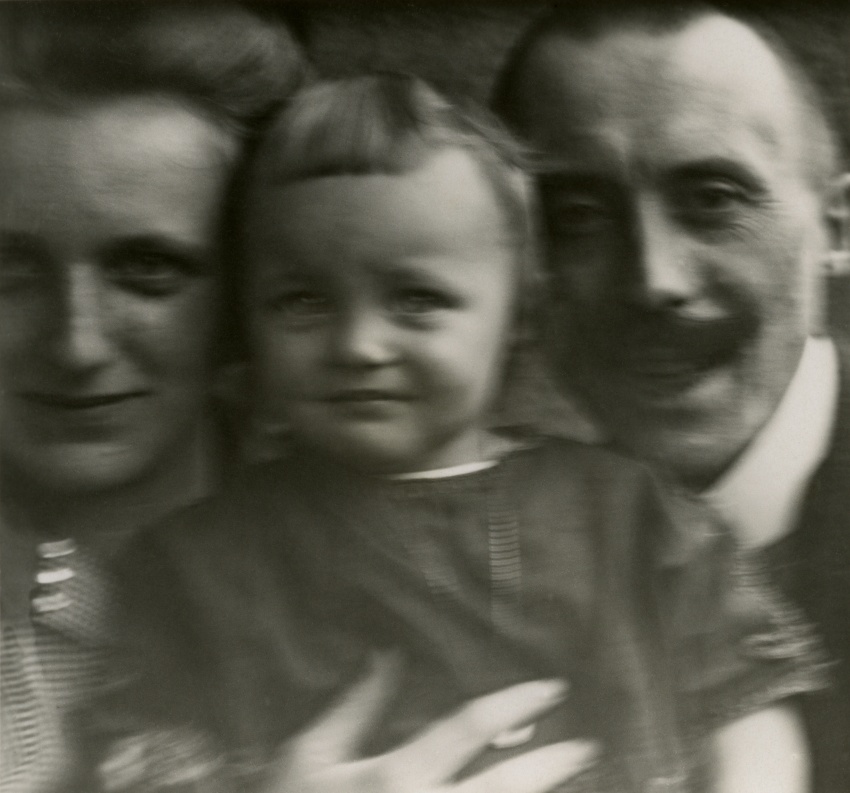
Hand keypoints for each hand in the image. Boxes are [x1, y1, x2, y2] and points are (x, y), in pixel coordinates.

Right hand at [266, 653, 597, 792]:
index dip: (514, 702)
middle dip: (552, 766)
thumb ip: (353, 705)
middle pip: (506, 789)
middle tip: (589, 747)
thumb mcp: (308, 757)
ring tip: (576, 782)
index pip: (467, 728)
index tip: (552, 687)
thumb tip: (387, 653)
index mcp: (393, 778)